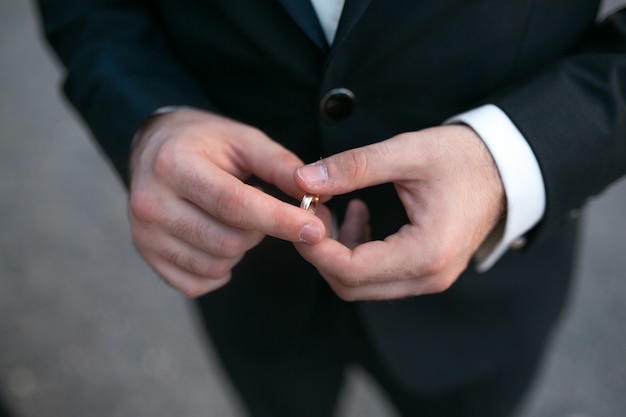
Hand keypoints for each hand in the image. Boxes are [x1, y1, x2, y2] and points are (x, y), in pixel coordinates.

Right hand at [129, 109, 324, 296]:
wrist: (154, 147)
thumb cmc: (205, 142)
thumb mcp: (244, 140)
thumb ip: (280, 165)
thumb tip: (315, 196)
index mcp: (174, 165)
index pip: (234, 204)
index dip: (279, 220)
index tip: (315, 229)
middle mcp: (150, 203)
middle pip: (229, 241)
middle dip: (260, 230)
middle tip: (260, 207)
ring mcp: (144, 234)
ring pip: (217, 265)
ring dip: (241, 248)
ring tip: (235, 219)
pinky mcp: (146, 255)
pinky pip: (198, 283)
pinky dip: (220, 269)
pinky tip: (219, 239)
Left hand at [294, 125, 504, 300]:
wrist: (506, 170)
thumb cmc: (464, 158)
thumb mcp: (408, 153)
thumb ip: (354, 167)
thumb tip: (303, 180)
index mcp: (426, 253)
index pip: (350, 270)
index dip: (315, 247)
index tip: (299, 214)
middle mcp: (428, 277)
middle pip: (351, 286)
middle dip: (321, 251)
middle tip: (313, 211)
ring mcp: (428, 279)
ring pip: (361, 284)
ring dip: (338, 252)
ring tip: (338, 208)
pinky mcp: (425, 272)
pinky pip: (378, 276)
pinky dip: (357, 251)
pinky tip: (359, 215)